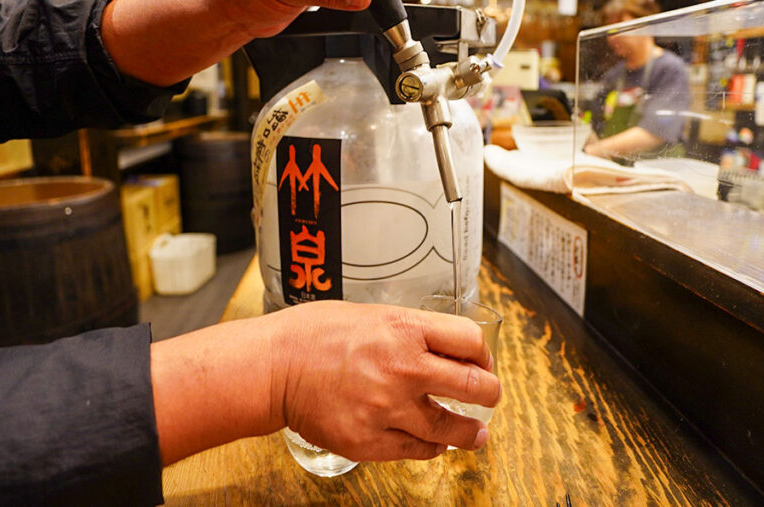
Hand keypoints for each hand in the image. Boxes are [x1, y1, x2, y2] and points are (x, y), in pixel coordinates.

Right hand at [150, 300, 500, 465]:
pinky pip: (417, 450)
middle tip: (490, 396)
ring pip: (451, 428)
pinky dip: (431, 447)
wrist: (273, 367)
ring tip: (475, 433)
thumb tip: (444, 347)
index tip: (482, 361)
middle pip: (476, 386)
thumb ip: (411, 332)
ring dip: (469, 431)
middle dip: (490, 393)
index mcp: (405, 330)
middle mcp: (403, 368)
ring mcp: (388, 408)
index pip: (471, 342)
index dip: (483, 354)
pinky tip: (433, 442)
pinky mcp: (370, 440)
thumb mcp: (372, 315)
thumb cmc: (314, 334)